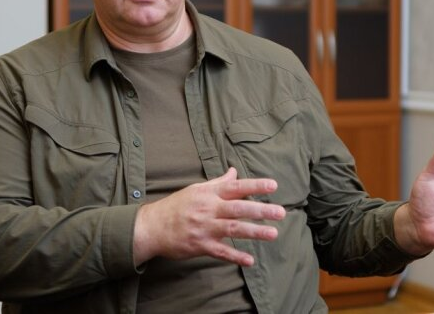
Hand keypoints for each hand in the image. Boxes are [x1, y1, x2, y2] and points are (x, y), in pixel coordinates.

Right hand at [133, 168, 286, 266]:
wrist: (152, 226)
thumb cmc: (177, 206)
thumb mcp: (197, 190)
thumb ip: (219, 183)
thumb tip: (234, 171)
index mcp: (209, 194)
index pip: (235, 187)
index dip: (255, 186)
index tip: (273, 185)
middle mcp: (208, 209)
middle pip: (238, 208)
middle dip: (260, 210)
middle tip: (281, 212)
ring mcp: (204, 228)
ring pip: (232, 228)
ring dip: (254, 231)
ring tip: (273, 233)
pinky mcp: (200, 245)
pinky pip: (220, 251)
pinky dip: (235, 256)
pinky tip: (249, 260)